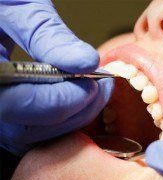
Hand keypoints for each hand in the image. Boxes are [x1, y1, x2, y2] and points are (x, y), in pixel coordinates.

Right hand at [0, 0, 112, 154]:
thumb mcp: (18, 6)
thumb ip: (50, 37)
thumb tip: (87, 62)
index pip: (20, 104)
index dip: (63, 99)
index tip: (93, 82)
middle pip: (32, 128)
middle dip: (76, 109)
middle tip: (102, 86)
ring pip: (37, 133)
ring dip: (75, 115)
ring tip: (96, 87)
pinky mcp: (9, 111)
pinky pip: (38, 127)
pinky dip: (64, 115)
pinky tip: (80, 94)